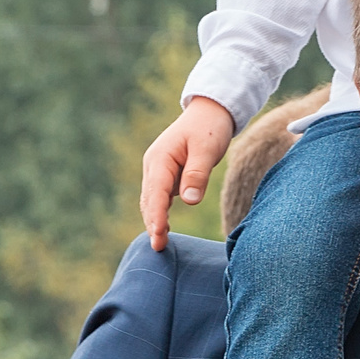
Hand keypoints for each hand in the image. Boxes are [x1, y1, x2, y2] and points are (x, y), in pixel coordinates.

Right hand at [139, 98, 236, 250]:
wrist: (209, 111)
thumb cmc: (209, 128)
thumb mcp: (206, 149)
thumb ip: (197, 174)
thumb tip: (189, 201)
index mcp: (161, 158)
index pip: (157, 192)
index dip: (157, 215)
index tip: (158, 234)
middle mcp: (154, 165)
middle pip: (150, 199)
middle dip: (152, 223)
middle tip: (158, 247)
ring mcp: (158, 169)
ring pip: (152, 200)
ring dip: (154, 220)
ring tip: (159, 244)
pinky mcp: (165, 174)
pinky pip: (159, 196)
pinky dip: (160, 212)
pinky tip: (164, 228)